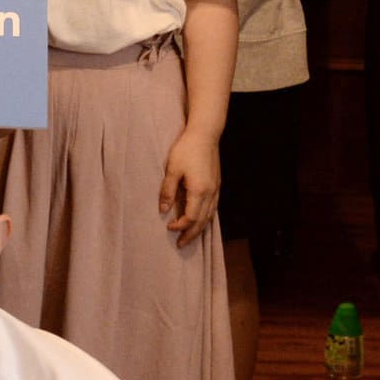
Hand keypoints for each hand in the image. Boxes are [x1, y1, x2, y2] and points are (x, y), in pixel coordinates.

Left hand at [162, 127, 221, 246]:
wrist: (205, 135)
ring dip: (200, 228)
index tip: (169, 227)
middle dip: (191, 234)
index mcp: (199, 191)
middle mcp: (211, 193)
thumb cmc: (186, 150)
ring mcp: (216, 189)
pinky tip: (201, 220)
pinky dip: (206, 218)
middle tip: (181, 244)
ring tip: (190, 236)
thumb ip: (167, 191)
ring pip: (210, 216)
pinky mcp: (217, 184)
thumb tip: (163, 210)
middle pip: (202, 221)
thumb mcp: (172, 170)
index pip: (191, 217)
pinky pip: (213, 208)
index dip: (180, 225)